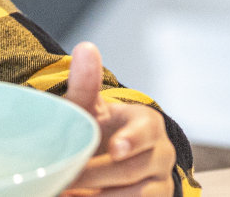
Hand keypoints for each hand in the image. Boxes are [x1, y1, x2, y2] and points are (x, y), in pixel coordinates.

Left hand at [62, 42, 175, 196]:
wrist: (104, 157)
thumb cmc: (97, 128)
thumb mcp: (89, 107)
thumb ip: (86, 82)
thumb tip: (86, 47)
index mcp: (147, 123)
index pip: (145, 131)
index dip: (132, 140)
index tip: (116, 148)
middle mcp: (161, 152)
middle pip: (132, 168)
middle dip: (96, 174)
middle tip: (67, 177)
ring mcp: (162, 180)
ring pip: (137, 194)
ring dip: (102, 195)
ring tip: (70, 192)